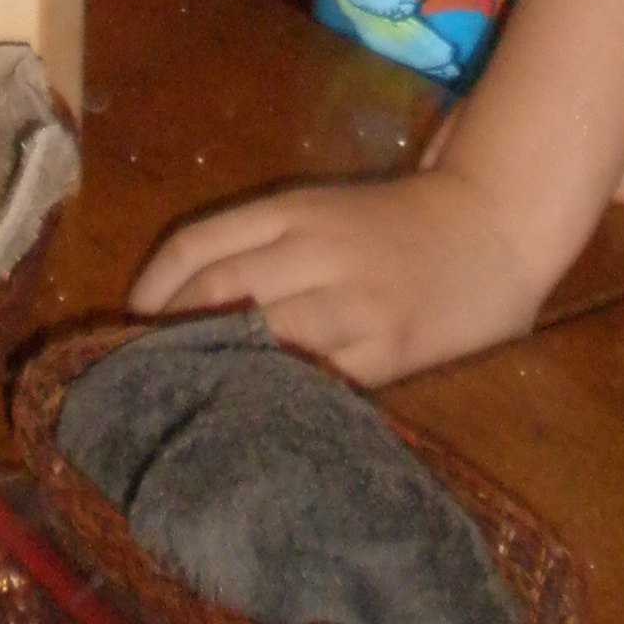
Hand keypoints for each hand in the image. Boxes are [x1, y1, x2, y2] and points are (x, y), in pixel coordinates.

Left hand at [130, 168, 545, 384]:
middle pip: (217, 293)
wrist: (492, 226)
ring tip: (189, 402)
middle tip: (144, 374)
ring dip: (215, 372)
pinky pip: (315, 380)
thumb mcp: (327, 212)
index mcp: (295, 208)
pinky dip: (276, 397)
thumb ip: (267, 245)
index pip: (198, 244)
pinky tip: (256, 416)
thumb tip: (189, 307)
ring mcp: (352, 300)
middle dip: (171, 336)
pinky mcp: (385, 348)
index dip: (152, 288)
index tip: (130, 324)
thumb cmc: (399, 222)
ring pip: (258, 338)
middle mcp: (315, 248)